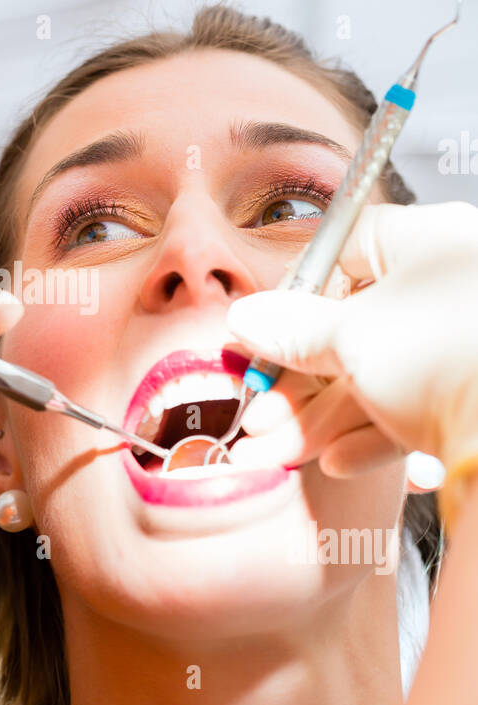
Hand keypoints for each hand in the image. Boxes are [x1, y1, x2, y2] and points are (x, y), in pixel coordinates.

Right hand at [225, 201, 477, 479]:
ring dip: (326, 419)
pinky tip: (344, 462)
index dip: (296, 297)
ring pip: (385, 376)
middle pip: (359, 326)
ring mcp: (471, 342)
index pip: (346, 251)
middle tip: (262, 418)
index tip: (262, 339)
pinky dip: (378, 435)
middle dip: (301, 382)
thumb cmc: (446, 356)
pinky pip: (423, 409)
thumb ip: (292, 330)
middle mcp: (454, 284)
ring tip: (282, 452)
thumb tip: (247, 320)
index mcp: (428, 242)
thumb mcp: (350, 338)